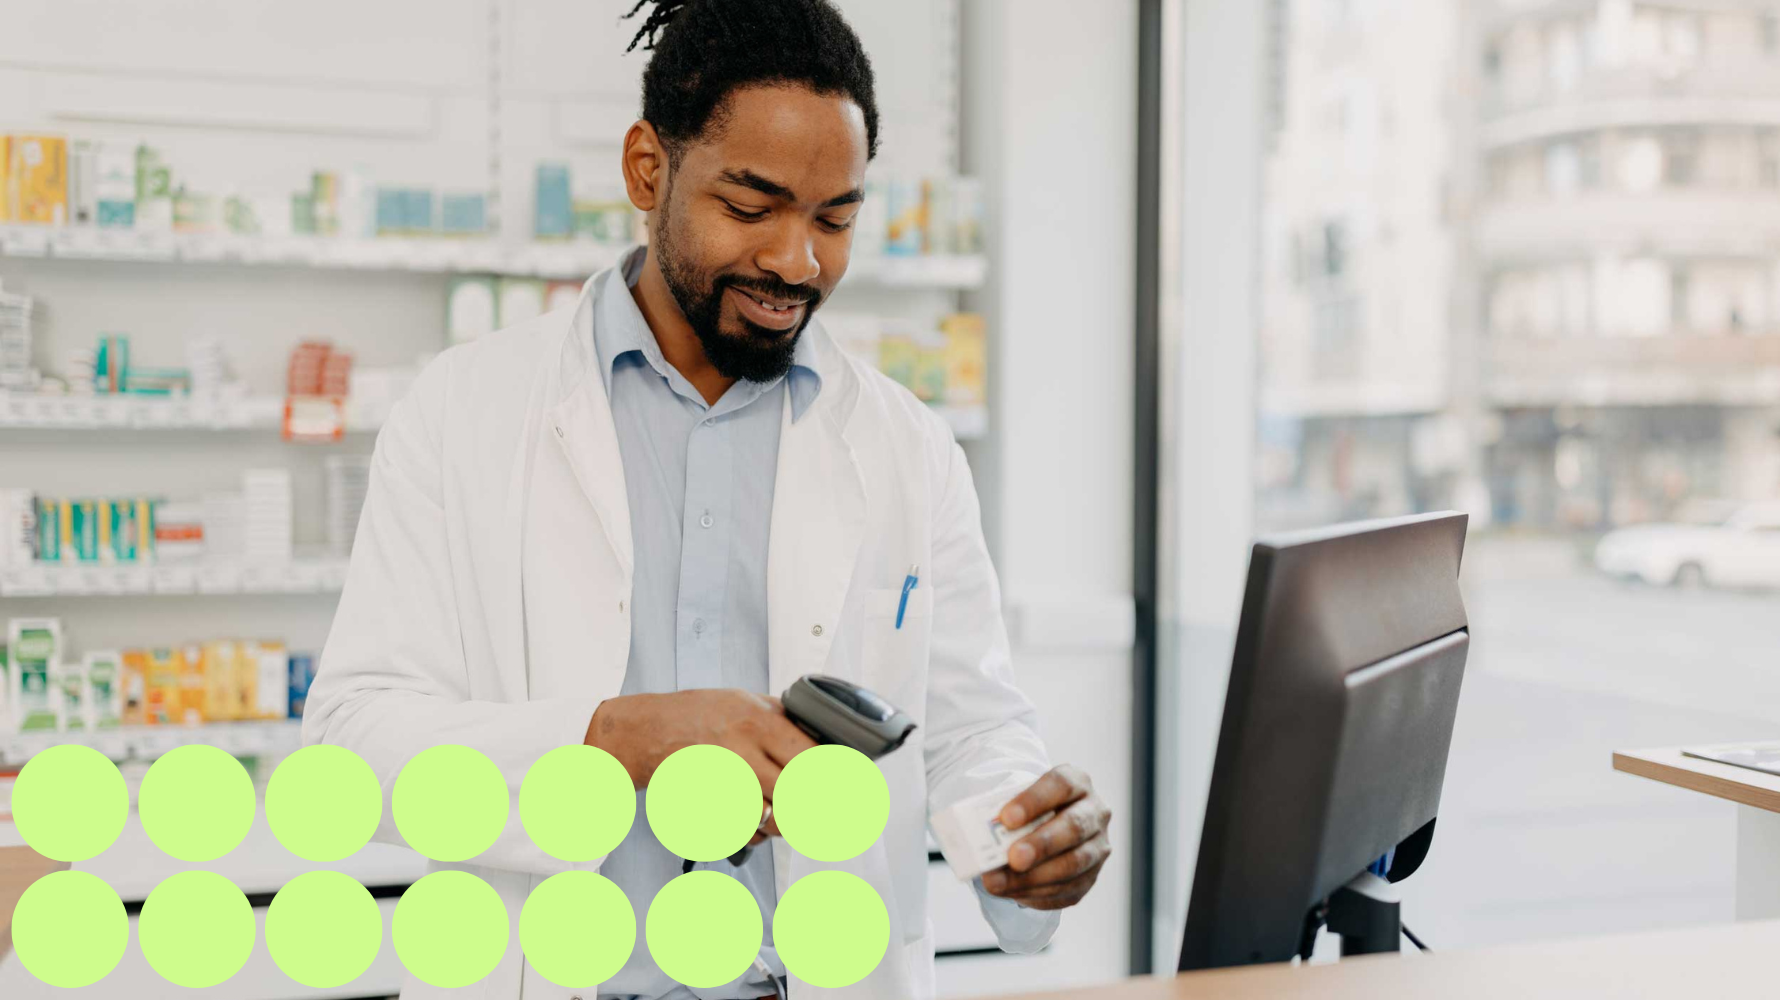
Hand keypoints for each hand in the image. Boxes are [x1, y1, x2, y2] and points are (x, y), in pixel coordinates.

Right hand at [584, 689, 814, 840]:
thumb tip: (826, 739)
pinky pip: (744, 832)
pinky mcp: (706, 806)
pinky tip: (757, 821)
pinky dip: (757, 834)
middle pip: (797, 796)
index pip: (813, 759)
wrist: (646, 731)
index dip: (836, 781)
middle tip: (826, 814)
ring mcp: (722, 782)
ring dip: (785, 823)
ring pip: (772, 819)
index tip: (849, 791)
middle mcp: (743, 751)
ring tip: (786, 815)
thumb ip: (785, 719)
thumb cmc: (698, 714)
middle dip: (815, 809)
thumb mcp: (747, 700)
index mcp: (760, 722)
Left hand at [980, 764, 1111, 910]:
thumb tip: (980, 838)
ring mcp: (1097, 847)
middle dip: (1041, 845)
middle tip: (1012, 858)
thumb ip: (1005, 815)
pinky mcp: (1090, 877)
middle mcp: (1093, 812)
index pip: (1060, 785)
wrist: (1044, 828)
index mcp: (1076, 782)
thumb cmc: (1026, 812)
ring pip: (1072, 864)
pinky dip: (1035, 893)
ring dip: (1033, 877)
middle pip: (1073, 827)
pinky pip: (1066, 889)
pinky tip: (1011, 892)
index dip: (1033, 801)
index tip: (1005, 818)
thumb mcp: (1018, 802)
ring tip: (999, 883)